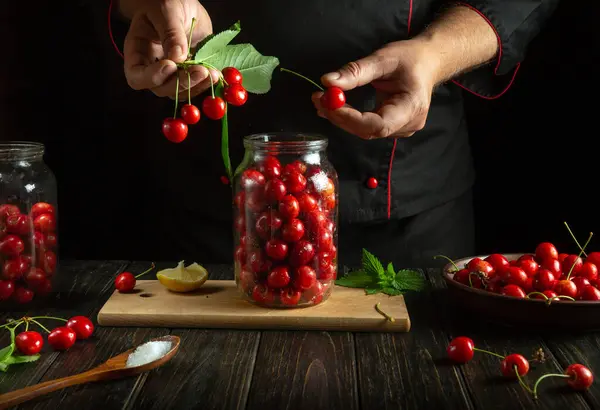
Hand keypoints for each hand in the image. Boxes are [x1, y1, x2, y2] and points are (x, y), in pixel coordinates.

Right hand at [123, 0, 218, 98]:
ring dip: (197, 86)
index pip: (137, 76)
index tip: (171, 66)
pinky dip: (206, 83)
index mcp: (137, 52)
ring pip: (181, 91)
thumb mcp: (166, 11)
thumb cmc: (164, 2)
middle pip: (162, 88)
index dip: (152, 77)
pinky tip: (216, 74)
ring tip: (212, 74)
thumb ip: (171, 33)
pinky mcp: (189, 73)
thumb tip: (178, 57)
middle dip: (181, 83)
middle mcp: (153, 67)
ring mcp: (172, 73)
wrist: (181, 3)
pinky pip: (196, 85)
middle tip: (200, 71)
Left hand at [311, 39, 439, 139]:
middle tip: (318, 99)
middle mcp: (408, 124)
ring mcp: (401, 129)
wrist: (428, 62)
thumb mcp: (384, 58)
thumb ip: (356, 71)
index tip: (329, 104)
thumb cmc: (411, 58)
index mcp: (412, 107)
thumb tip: (328, 82)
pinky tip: (334, 106)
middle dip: (340, 117)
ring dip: (341, 117)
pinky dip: (349, 117)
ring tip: (322, 100)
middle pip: (368, 131)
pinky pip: (367, 127)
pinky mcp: (393, 127)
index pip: (378, 124)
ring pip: (365, 131)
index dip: (351, 118)